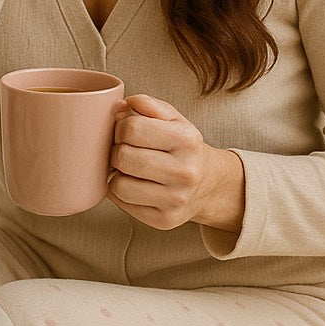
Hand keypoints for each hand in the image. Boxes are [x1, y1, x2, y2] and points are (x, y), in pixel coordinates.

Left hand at [107, 93, 244, 231]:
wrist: (208, 184)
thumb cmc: (182, 147)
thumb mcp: (174, 119)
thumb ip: (149, 105)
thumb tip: (123, 105)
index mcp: (187, 140)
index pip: (132, 129)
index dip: (120, 127)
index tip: (126, 131)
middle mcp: (185, 172)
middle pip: (122, 157)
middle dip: (117, 150)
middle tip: (125, 150)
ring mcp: (176, 199)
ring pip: (119, 184)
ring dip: (117, 174)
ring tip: (129, 169)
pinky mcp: (164, 220)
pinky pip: (122, 203)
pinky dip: (120, 192)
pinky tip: (134, 184)